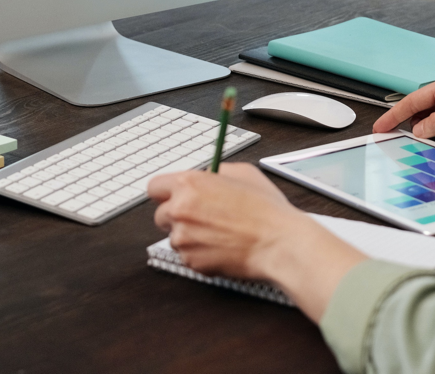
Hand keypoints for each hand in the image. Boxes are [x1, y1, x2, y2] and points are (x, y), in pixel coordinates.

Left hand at [148, 163, 366, 320]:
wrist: (279, 243)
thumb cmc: (266, 210)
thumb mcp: (244, 173)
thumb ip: (217, 172)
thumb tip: (207, 176)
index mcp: (189, 184)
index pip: (155, 187)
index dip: (166, 192)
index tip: (174, 196)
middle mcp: (180, 210)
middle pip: (160, 215)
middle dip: (177, 216)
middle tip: (201, 217)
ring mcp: (183, 239)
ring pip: (174, 237)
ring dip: (189, 236)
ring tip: (219, 233)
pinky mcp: (191, 262)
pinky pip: (187, 256)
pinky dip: (200, 253)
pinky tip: (222, 247)